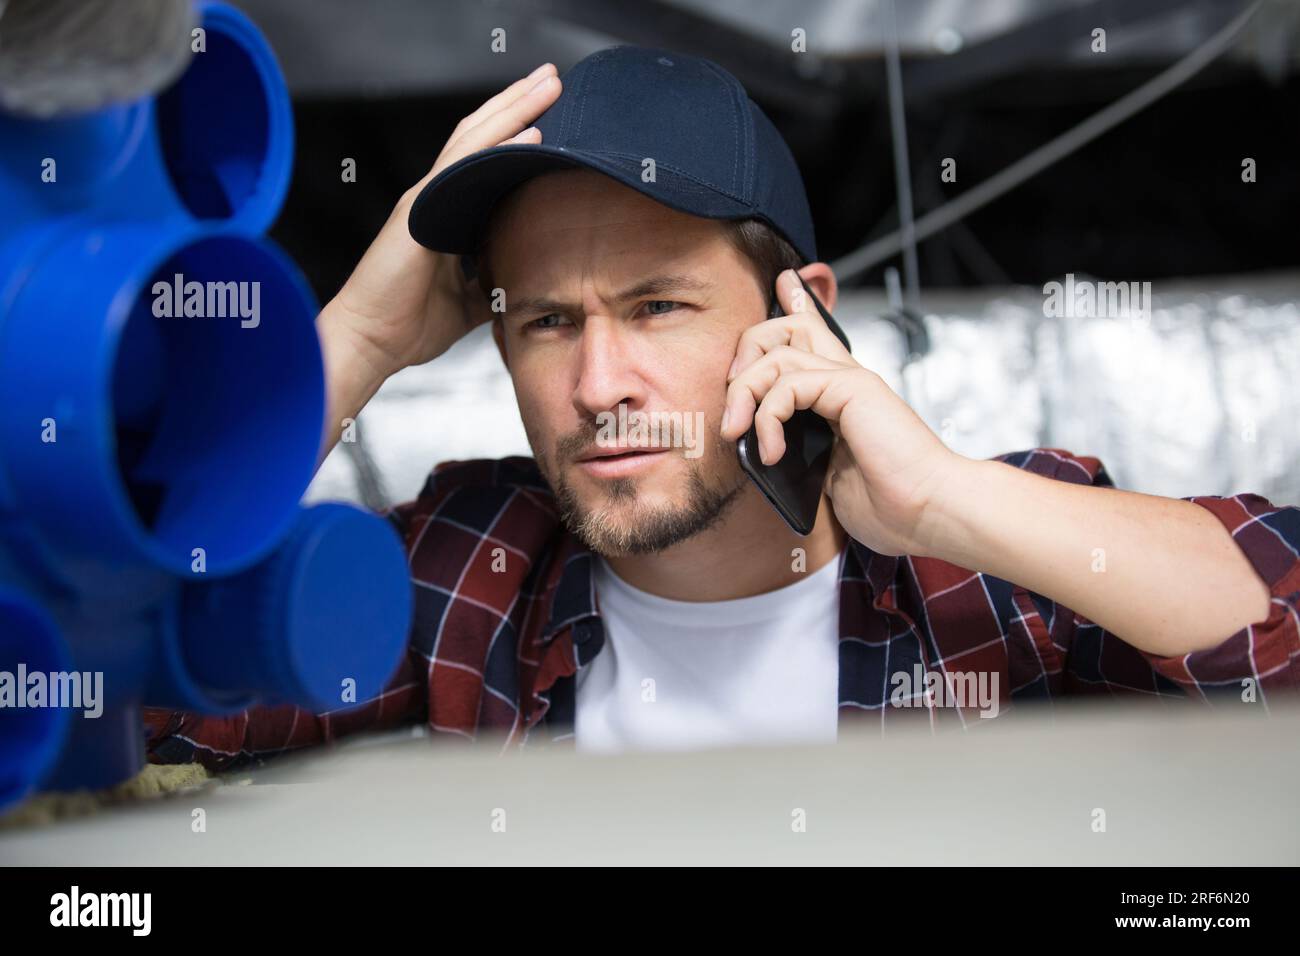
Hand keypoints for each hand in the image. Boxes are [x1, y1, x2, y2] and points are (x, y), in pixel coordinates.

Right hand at [325, 62, 562, 378]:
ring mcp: (425, 198)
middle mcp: (435, 196)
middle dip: (519, 103)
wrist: (372, 341)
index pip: (484, 157)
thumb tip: (523, 279)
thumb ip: (492, 280)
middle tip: (554, 78)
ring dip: (513, 108)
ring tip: (547, 84)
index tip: (551, 111)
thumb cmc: (410, 323)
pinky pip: (462, 168)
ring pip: (475, 139)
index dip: (513, 129)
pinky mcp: (420, 211)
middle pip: (481, 135)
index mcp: (444, 212)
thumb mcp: (468, 299)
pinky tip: (529, 133)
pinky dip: (496, 146)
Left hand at [719, 269, 963, 556]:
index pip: (814, 334)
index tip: (785, 282)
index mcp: (844, 395)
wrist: (929, 512)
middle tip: (733, 408)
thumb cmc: (888, 505)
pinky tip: (773, 452)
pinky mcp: (852, 388)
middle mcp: (847, 377)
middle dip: (744, 355)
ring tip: (738, 435)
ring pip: (776, 352)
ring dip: (743, 393)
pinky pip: (788, 382)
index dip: (796, 305)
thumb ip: (799, 453)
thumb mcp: (826, 476)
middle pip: (785, 328)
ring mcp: (850, 379)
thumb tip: (763, 452)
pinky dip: (768, 418)